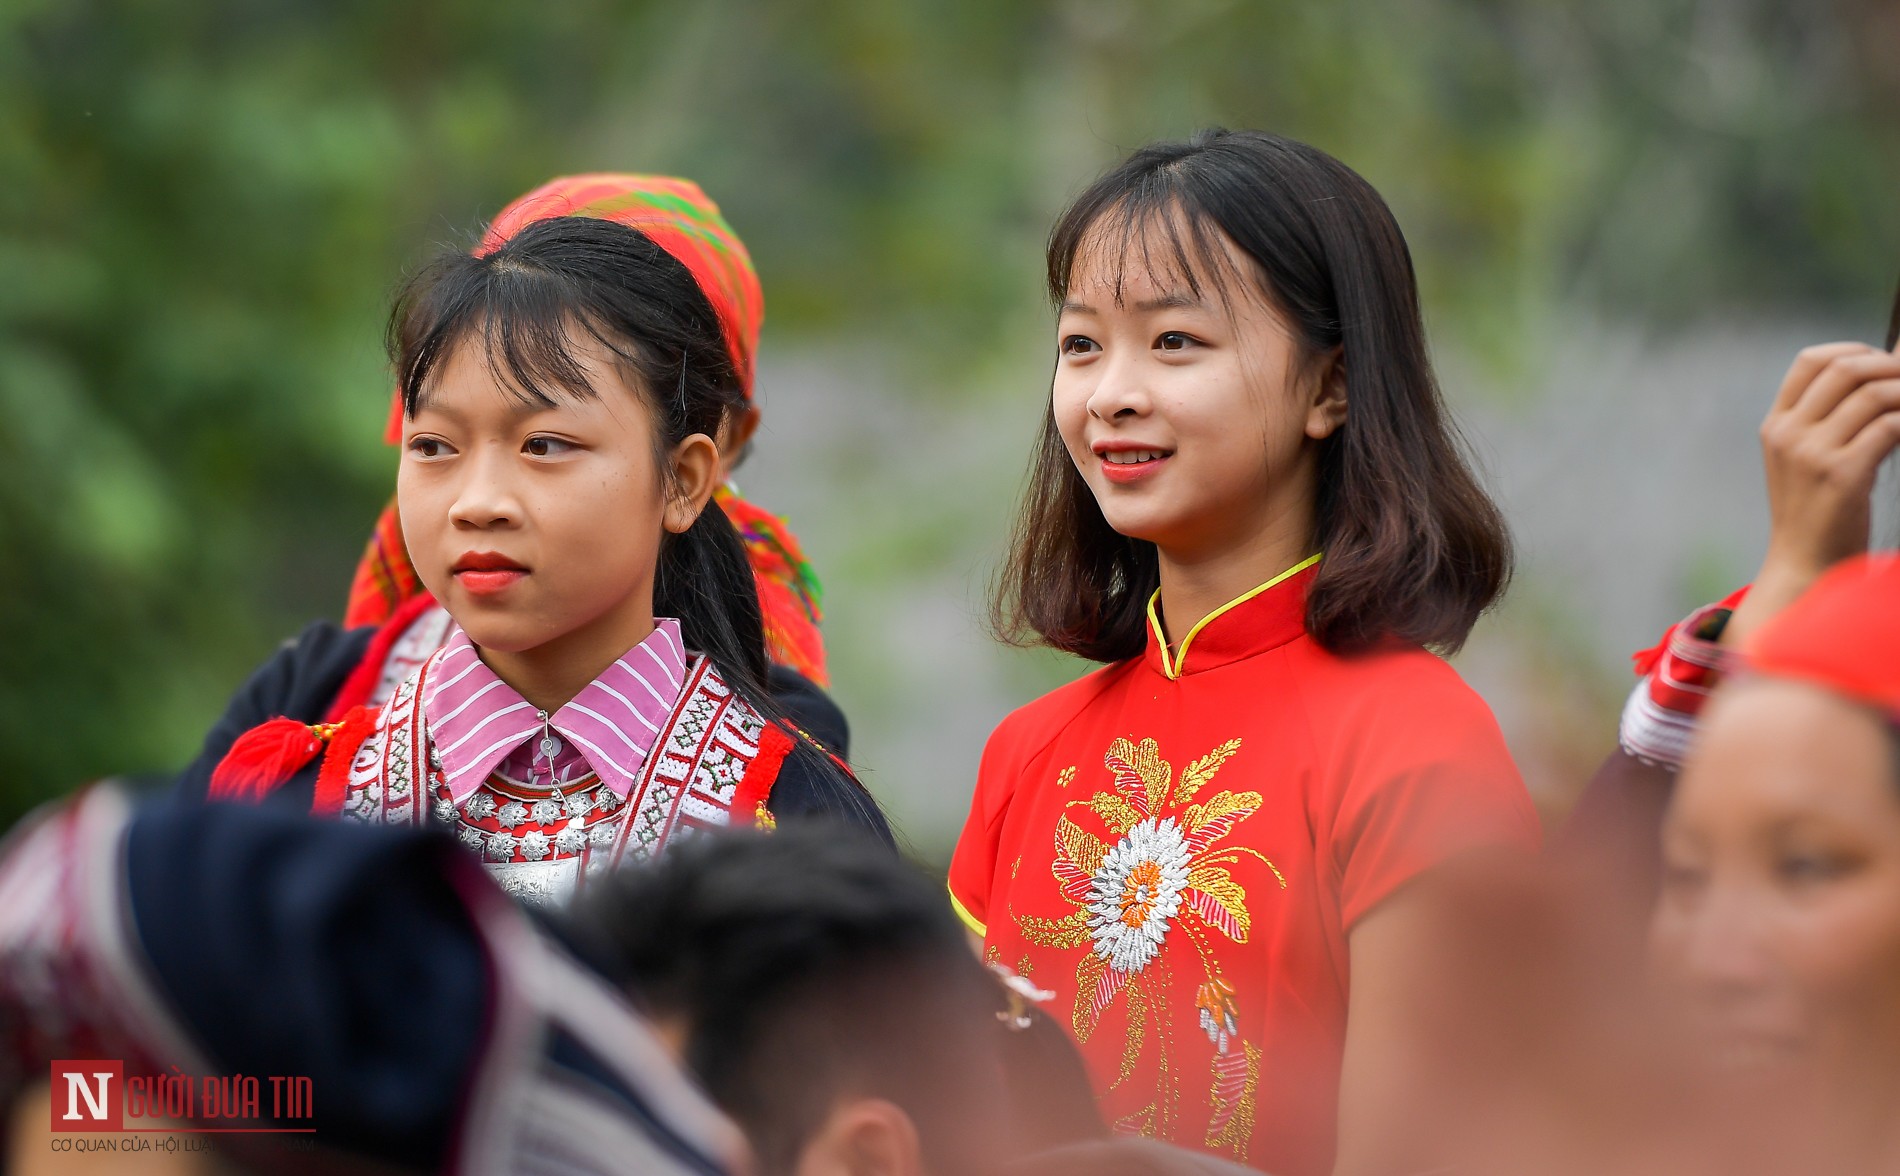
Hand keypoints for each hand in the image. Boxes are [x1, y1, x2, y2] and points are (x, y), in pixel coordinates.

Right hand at [1725, 343, 1899, 645]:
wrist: (1804, 567)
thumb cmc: (1816, 513)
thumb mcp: (1806, 460)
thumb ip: (1832, 419)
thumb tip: (1889, 370)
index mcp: (1776, 426)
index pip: (1811, 360)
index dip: (1854, 351)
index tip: (1883, 365)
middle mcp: (1789, 434)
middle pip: (1846, 369)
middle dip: (1892, 367)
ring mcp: (1812, 454)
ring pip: (1875, 394)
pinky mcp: (1842, 474)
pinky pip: (1890, 426)